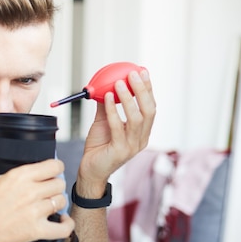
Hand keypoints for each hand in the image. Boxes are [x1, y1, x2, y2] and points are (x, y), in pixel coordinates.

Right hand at [0, 158, 74, 241]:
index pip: (53, 166)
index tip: (52, 170)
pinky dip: (66, 224)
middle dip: (54, 184)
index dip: (55, 167)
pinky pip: (63, 228)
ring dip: (57, 201)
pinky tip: (62, 220)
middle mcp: (30, 192)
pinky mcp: (36, 231)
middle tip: (47, 188)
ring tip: (49, 203)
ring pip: (61, 201)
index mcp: (19, 176)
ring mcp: (35, 212)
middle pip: (59, 183)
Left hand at [78, 69, 155, 192]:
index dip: (148, 89)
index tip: (142, 72)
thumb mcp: (104, 122)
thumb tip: (105, 85)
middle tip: (133, 74)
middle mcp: (141, 139)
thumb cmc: (98, 147)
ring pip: (136, 119)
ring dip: (128, 98)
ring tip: (118, 83)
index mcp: (142, 132)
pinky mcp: (120, 151)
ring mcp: (132, 147)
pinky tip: (106, 98)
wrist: (90, 170)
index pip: (150, 107)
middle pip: (148, 111)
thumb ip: (107, 106)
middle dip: (143, 90)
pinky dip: (113, 110)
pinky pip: (118, 127)